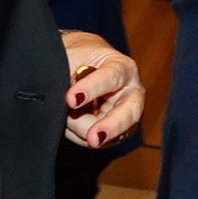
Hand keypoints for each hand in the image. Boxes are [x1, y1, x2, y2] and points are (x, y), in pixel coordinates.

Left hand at [61, 31, 145, 146]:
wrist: (82, 63)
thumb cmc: (78, 56)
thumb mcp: (71, 57)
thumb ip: (68, 76)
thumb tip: (66, 102)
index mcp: (123, 68)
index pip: (110, 78)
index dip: (90, 89)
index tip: (71, 99)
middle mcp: (131, 93)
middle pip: (129, 113)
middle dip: (111, 126)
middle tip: (93, 138)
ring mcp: (126, 115)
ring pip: (108, 134)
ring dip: (80, 128)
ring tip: (66, 111)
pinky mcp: (116, 132)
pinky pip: (96, 142)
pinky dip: (78, 134)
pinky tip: (71, 119)